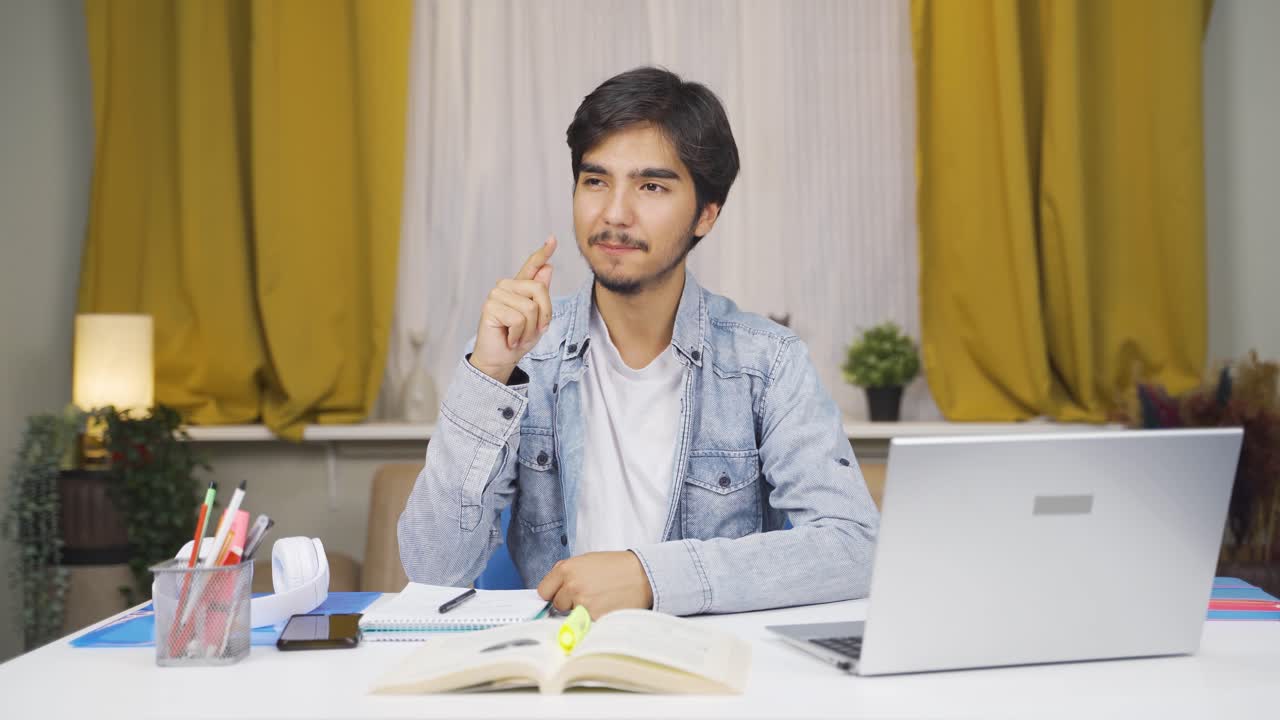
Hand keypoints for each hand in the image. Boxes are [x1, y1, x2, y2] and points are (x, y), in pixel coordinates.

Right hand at [470, 236, 556, 382]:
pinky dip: (518, 335)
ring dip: (529, 330)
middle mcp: (507, 286)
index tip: (552, 239)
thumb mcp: (538, 319)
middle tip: (530, 332)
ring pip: (530, 308)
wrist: (501, 359)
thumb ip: (541, 295)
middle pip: (540, 290)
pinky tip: (509, 339)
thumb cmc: (519, 340)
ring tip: (518, 336)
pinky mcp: (490, 306)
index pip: (532, 266)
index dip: (542, 252)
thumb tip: (548, 267)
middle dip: (543, 316)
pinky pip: (518, 319)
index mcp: (520, 288)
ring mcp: (497, 294)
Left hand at [536, 551, 653, 618]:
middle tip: (588, 595)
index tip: (560, 594)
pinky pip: (584, 623)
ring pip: (570, 616)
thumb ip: (567, 573)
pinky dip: (592, 619)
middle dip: (568, 602)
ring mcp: (582, 603)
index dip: (553, 593)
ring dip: (580, 612)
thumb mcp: (587, 561)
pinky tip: (604, 608)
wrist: (643, 575)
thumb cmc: (617, 567)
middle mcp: (571, 586)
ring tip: (599, 600)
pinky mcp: (593, 618)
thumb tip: (552, 589)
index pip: (543, 591)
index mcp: (566, 569)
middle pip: (557, 604)